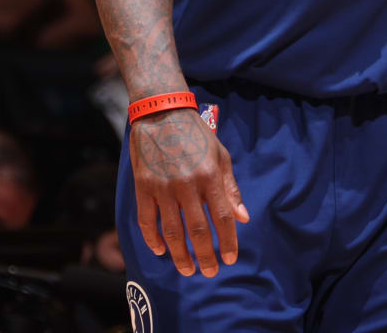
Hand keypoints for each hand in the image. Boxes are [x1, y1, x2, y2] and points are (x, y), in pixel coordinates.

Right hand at [131, 107, 249, 276]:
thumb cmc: (196, 135)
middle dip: (206, 255)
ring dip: (180, 255)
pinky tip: (160, 251)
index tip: (231, 258)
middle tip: (210, 272)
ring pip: (171, 231)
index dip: (228, 241)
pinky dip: (152, 239)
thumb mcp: (220, 155)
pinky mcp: (143, 187)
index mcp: (209, 176)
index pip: (222, 216)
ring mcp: (162, 187)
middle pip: (198, 230)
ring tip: (188, 270)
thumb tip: (243, 218)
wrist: (161, 113)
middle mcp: (186, 184)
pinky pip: (146, 220)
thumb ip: (230, 188)